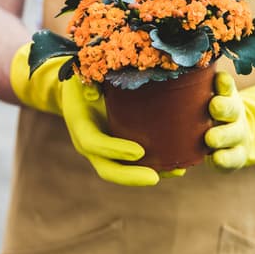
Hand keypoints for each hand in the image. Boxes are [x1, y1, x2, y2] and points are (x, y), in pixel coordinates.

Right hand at [10, 43, 181, 186]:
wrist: (76, 90)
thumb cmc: (82, 78)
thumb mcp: (81, 75)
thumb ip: (88, 82)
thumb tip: (96, 93)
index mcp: (80, 125)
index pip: (94, 144)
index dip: (115, 149)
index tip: (139, 152)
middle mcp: (90, 144)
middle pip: (108, 169)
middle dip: (131, 176)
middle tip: (154, 178)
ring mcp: (104, 151)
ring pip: (124, 170)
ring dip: (150, 173)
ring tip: (177, 170)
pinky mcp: (118, 149)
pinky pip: (135, 164)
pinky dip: (156, 165)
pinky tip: (178, 163)